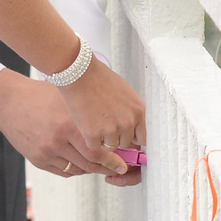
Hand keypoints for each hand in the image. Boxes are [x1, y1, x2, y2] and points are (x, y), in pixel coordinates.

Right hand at [0, 71, 139, 181]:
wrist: (8, 102)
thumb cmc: (42, 95)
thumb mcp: (68, 98)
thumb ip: (89, 115)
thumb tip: (115, 131)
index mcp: (68, 123)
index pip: (97, 150)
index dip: (113, 160)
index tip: (123, 164)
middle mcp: (57, 140)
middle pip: (89, 163)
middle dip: (106, 168)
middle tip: (118, 169)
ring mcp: (46, 152)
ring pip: (77, 169)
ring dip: (91, 169)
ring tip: (101, 164)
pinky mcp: (37, 160)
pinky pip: (63, 171)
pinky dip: (75, 169)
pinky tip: (81, 161)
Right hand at [58, 57, 144, 171]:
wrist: (79, 73)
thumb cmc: (100, 78)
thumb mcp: (125, 93)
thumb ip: (130, 111)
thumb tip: (132, 129)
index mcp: (138, 111)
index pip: (142, 137)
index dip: (131, 138)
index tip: (123, 136)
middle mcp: (128, 122)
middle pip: (125, 143)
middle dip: (116, 137)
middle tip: (103, 125)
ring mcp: (111, 130)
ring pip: (110, 146)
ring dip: (102, 139)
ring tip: (94, 122)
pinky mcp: (93, 135)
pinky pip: (94, 147)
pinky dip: (89, 140)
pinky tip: (85, 125)